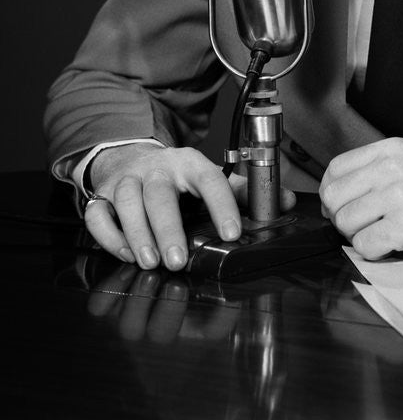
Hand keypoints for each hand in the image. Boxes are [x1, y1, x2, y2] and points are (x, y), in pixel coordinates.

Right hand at [85, 144, 294, 271]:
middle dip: (169, 227)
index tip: (233, 234)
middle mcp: (157, 168)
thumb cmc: (175, 176)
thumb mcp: (207, 177)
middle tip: (178, 260)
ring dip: (137, 234)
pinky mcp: (102, 195)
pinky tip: (125, 254)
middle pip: (160, 193)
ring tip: (150, 262)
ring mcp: (127, 180)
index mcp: (190, 163)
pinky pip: (99, 215)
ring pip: (127, 202)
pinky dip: (109, 236)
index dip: (223, 204)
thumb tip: (286, 202)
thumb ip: (242, 192)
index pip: (210, 179)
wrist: (130, 157)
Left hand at [319, 138, 402, 260]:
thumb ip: (380, 171)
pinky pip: (365, 245)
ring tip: (384, 235)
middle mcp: (391, 167)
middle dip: (342, 218)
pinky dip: (374, 252)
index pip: (336, 169)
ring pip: (346, 222)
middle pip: (334, 197)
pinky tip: (394, 246)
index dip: (333, 194)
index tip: (342, 207)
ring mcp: (399, 195)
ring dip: (359, 236)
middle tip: (363, 227)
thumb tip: (340, 196)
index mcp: (391, 149)